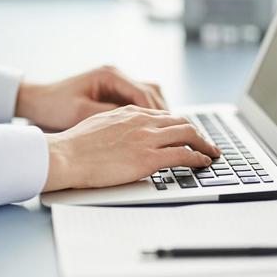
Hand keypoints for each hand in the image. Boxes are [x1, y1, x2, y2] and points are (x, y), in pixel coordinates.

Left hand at [15, 66, 165, 130]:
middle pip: (152, 91)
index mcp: (110, 76)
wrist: (36, 100)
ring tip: (167, 133)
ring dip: (158, 113)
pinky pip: (138, 101)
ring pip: (149, 94)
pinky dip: (147, 114)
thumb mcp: (82, 113)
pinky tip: (150, 130)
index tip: (169, 131)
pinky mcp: (112, 91)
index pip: (144, 94)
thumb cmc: (54, 106)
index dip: (159, 114)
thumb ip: (111, 116)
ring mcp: (115, 82)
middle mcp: (116, 75)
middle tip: (175, 133)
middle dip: (165, 113)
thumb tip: (139, 125)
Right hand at [42, 105, 220, 191]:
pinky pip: (183, 155)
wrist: (65, 155)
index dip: (178, 125)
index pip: (163, 116)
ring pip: (187, 134)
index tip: (185, 133)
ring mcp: (146, 138)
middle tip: (206, 143)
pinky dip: (198, 158)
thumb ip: (117, 128)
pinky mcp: (148, 158)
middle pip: (181, 122)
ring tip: (212, 153)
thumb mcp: (98, 125)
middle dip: (197, 133)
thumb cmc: (75, 145)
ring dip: (204, 144)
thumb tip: (124, 138)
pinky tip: (203, 162)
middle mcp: (142, 121)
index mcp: (129, 113)